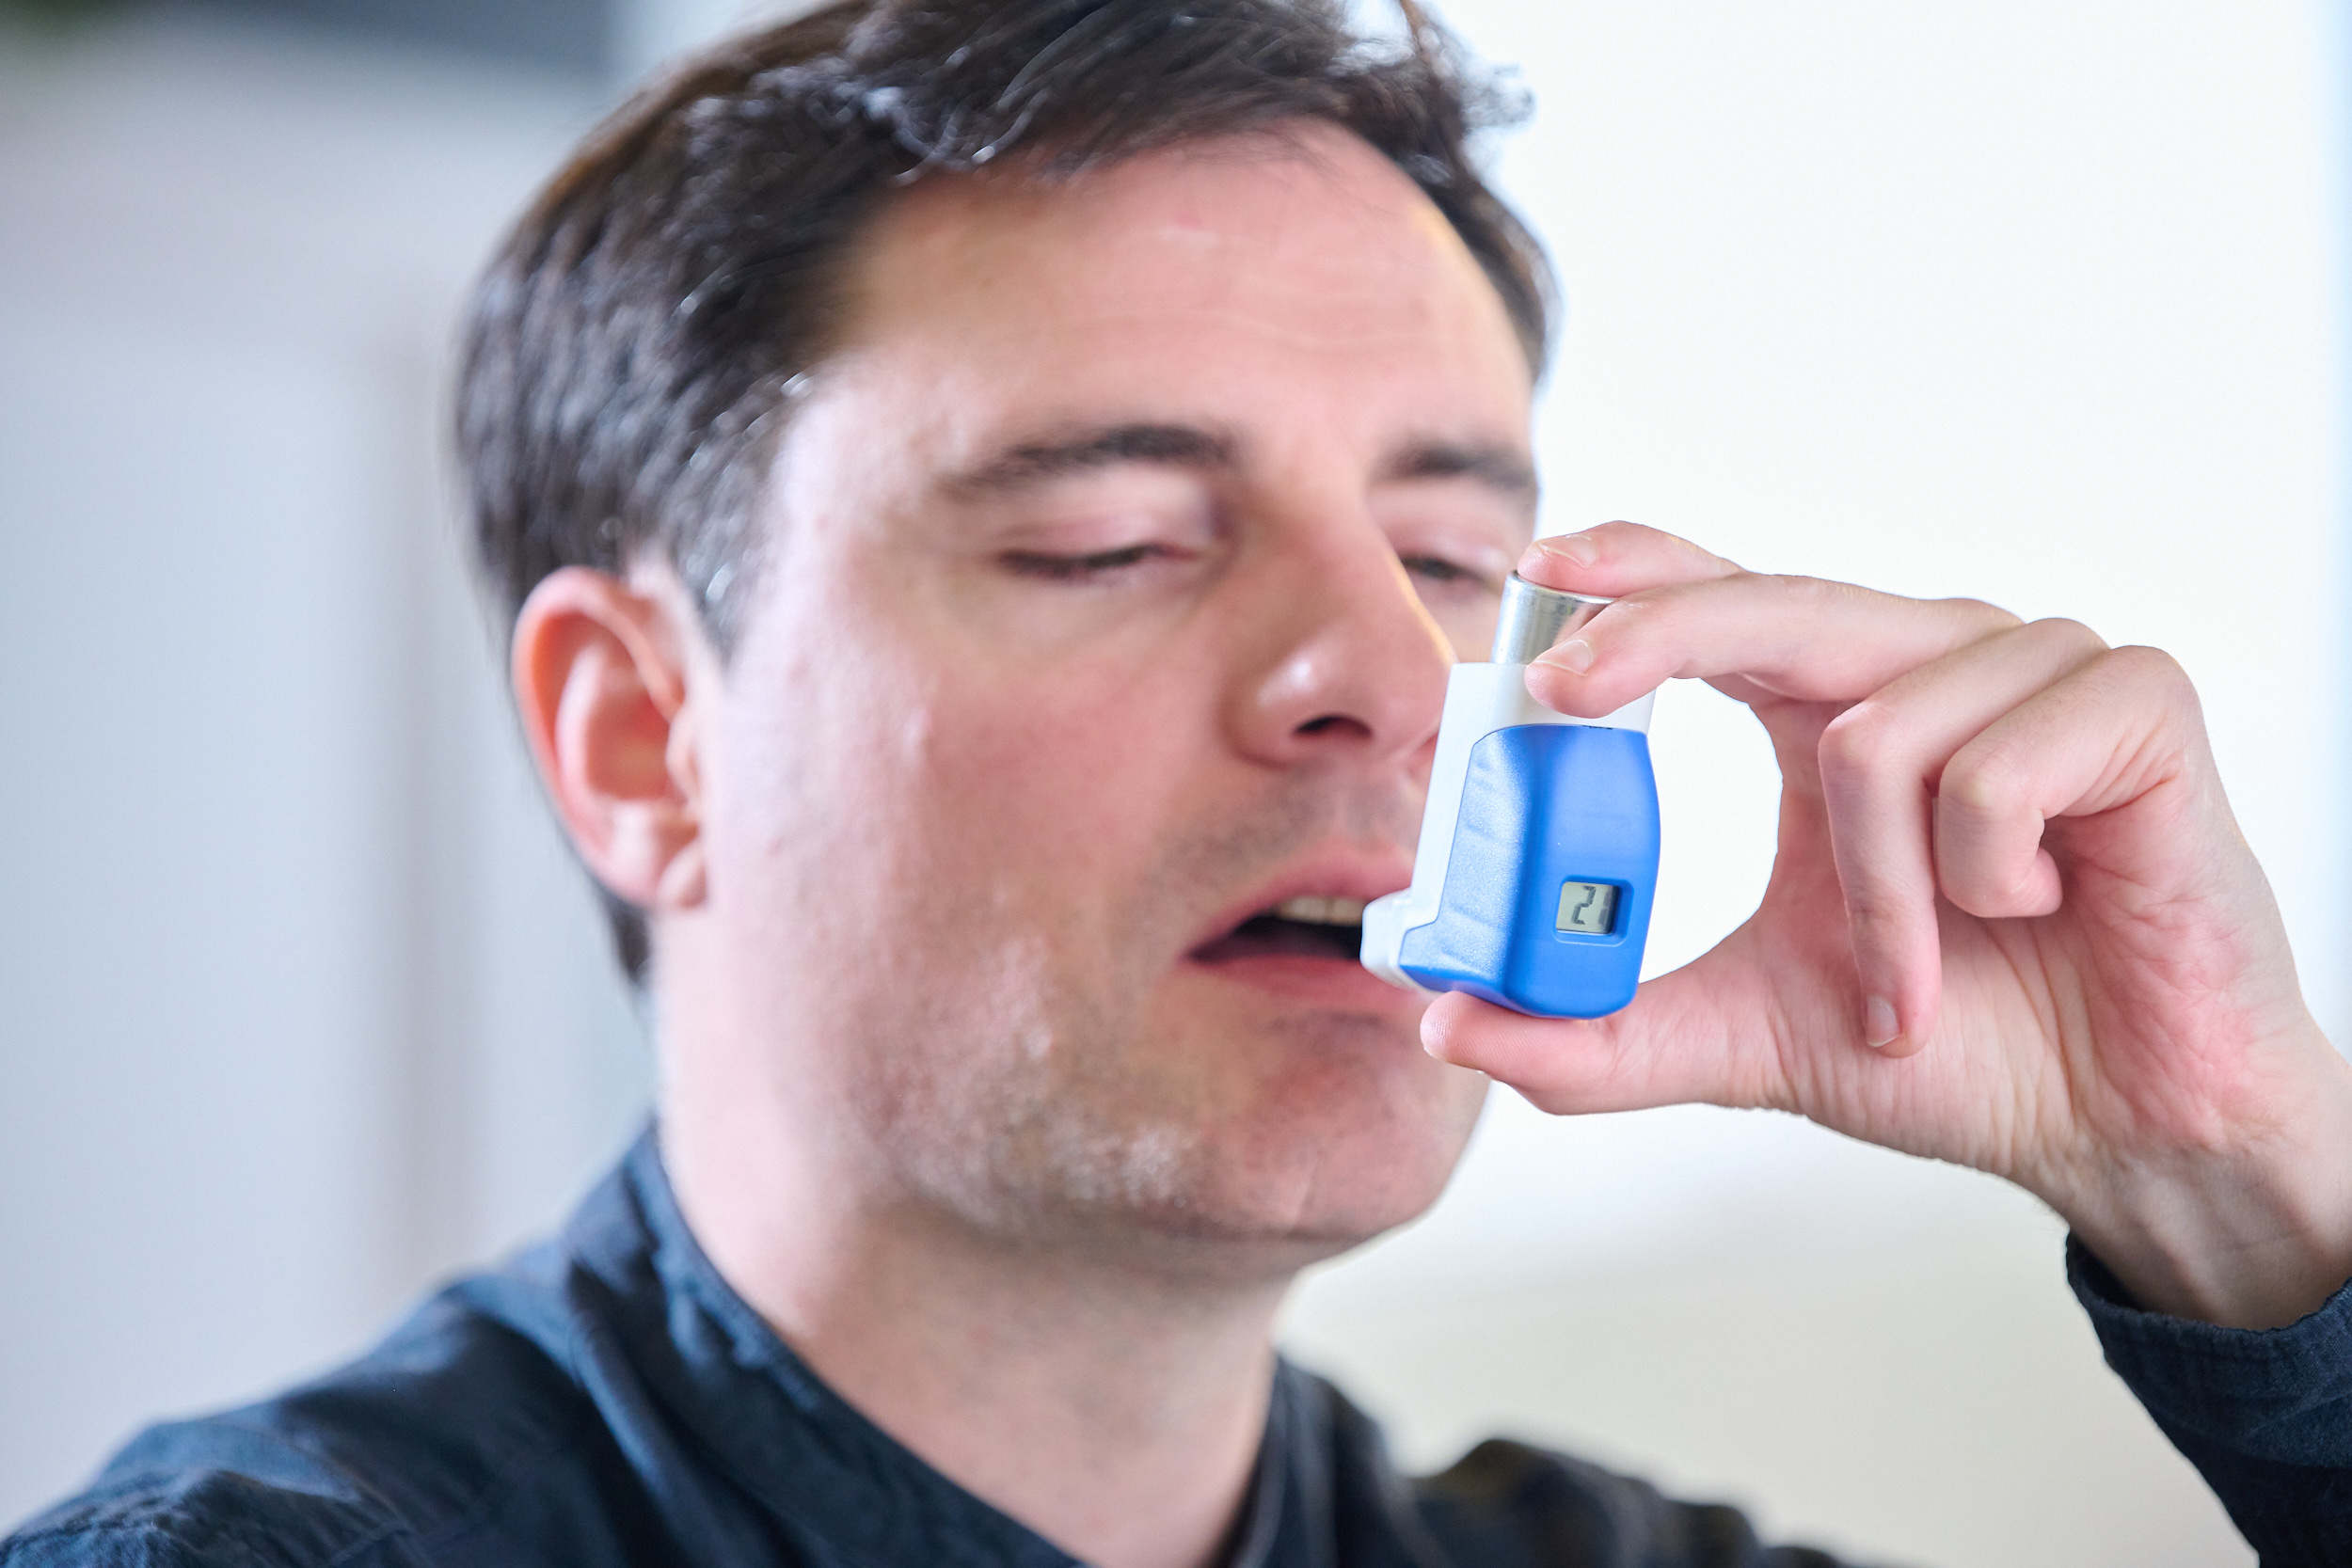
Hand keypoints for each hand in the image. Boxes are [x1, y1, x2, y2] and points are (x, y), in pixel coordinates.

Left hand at [1423, 523, 2351, 1328]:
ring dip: (1876, 899)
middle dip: (1657, 637)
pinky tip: (2042, 907)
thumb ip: (1603, 1032)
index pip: (1721, 594)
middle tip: (1561, 694)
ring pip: (1873, 736)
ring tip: (1920, 976)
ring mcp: (2034, 667)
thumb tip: (1448, 1020)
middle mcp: (1927, 658)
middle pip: (1773, 603)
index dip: (1633, 566)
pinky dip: (1983, 878)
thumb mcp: (1750, 1035)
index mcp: (1834, 704)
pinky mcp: (2136, 700)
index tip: (1533, 565)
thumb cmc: (1954, 1047)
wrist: (2121, 1125)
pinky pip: (1989, 771)